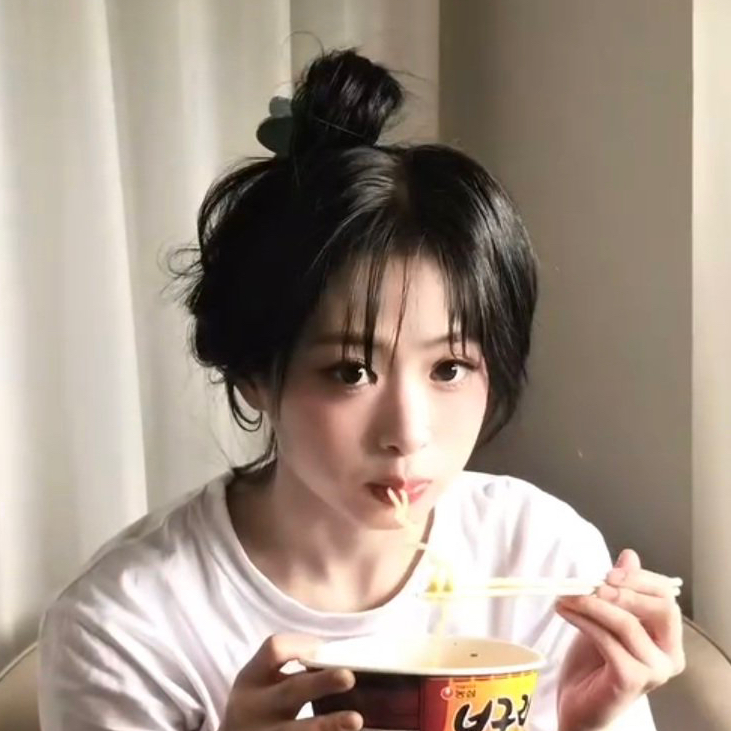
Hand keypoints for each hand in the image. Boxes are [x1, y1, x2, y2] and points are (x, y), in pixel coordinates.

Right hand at [219, 634, 362, 730]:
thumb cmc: (261, 706)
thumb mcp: (263, 684)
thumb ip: (292, 674)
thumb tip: (343, 660)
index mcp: (252, 678)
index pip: (275, 648)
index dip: (303, 644)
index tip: (326, 648)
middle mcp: (256, 707)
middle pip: (291, 691)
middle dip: (321, 683)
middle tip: (348, 677)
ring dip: (328, 724)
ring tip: (355, 720)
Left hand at [554, 549, 684, 730]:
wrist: (578, 704)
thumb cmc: (594, 662)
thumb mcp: (606, 617)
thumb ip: (620, 589)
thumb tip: (629, 555)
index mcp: (668, 639)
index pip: (667, 598)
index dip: (640, 579)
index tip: (609, 571)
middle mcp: (669, 657)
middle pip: (659, 609)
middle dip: (623, 590)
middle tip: (591, 584)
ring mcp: (653, 672)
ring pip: (627, 623)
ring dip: (592, 603)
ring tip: (566, 596)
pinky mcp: (630, 681)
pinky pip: (607, 640)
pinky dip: (584, 620)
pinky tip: (565, 611)